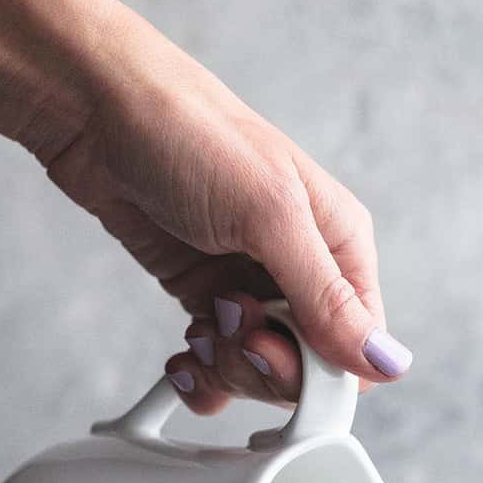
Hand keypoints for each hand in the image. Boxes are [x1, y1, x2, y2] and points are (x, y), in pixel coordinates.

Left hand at [33, 8, 412, 413]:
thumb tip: (385, 362)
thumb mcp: (269, 214)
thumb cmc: (190, 134)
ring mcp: (250, 282)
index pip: (360, 344)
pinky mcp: (203, 290)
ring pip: (260, 368)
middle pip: (310, 367)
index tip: (269, 349)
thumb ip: (325, 297)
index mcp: (340, 243)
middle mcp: (303, 267)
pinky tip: (181, 356)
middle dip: (263, 365)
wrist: (96, 109)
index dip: (319, 370)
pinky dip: (199, 373)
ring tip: (197, 330)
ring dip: (226, 368)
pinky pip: (218, 358)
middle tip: (226, 325)